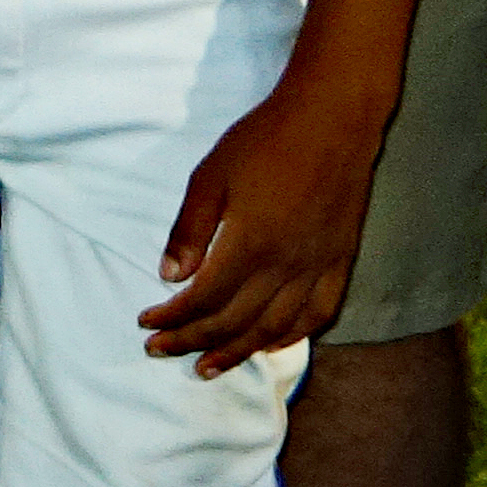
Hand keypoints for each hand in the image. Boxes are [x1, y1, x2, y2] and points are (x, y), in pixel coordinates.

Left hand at [147, 65, 397, 372]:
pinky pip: (319, 313)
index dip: (172, 318)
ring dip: (238, 351)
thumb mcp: (210, 176)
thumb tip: (169, 277)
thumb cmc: (263, 140)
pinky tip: (270, 345)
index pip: (204, 299)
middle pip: (235, 321)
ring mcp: (319, 266)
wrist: (332, 119)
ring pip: (276, 327)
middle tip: (159, 350)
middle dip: (193, 341)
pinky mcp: (341, 260)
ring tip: (206, 367)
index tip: (145, 324)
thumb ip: (190, 230)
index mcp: (251, 244)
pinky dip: (292, 336)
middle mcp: (288, 265)